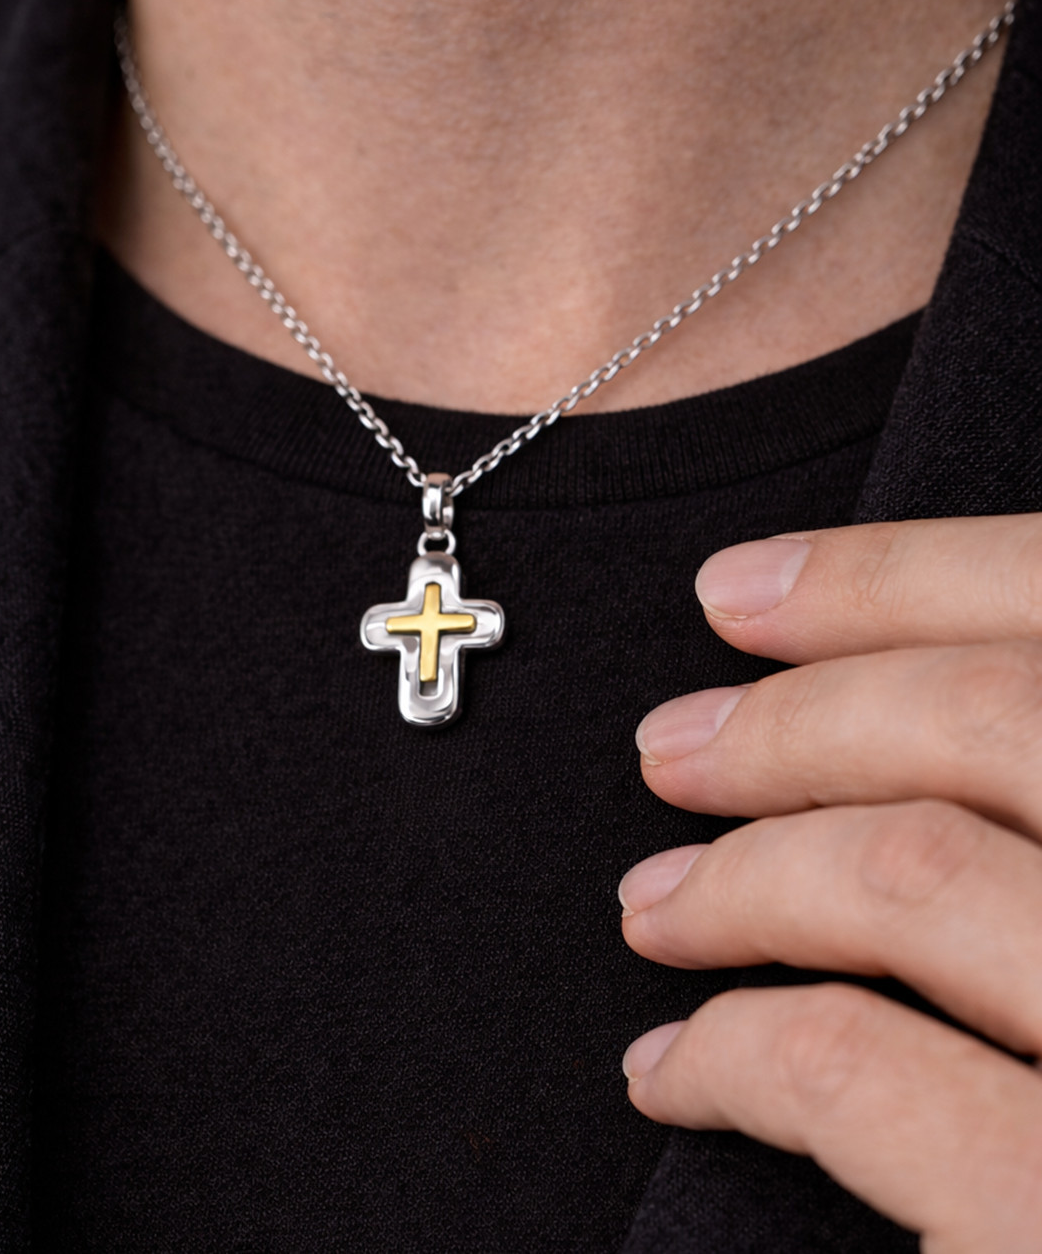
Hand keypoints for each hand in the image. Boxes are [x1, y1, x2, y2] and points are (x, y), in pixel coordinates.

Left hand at [618, 516, 1041, 1253]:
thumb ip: (1027, 836)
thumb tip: (881, 699)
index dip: (896, 575)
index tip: (739, 589)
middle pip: (992, 722)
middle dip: (792, 716)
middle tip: (667, 745)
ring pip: (913, 876)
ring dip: (742, 874)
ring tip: (651, 901)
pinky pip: (862, 1081)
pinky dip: (736, 1053)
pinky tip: (674, 1069)